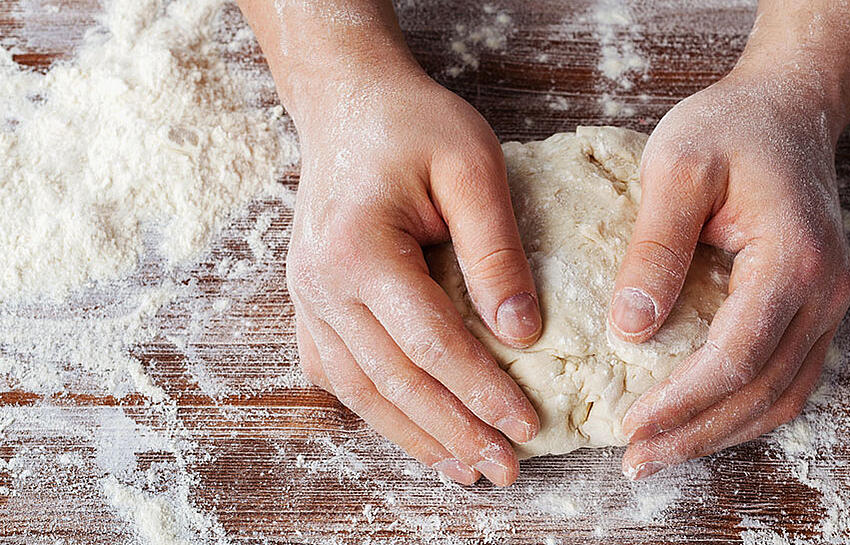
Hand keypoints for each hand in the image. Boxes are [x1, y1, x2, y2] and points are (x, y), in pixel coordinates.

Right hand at [287, 64, 541, 486]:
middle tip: (505, 470)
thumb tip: (521, 333)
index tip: (528, 425)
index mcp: (359, 249)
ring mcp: (307, 298)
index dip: (482, 391)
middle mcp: (321, 284)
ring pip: (361, 390)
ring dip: (415, 436)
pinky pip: (338, 374)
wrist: (348, 105)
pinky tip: (413, 433)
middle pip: (395, 380)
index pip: (431, 343)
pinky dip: (378, 411)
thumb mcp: (472, 167)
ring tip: (465, 469)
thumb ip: (496, 252)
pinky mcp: (310, 304)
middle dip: (455, 432)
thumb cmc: (414, 126)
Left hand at [611, 67, 849, 479]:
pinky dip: (740, 411)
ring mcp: (825, 305)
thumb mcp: (676, 168)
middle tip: (635, 459)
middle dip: (695, 434)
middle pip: (762, 392)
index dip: (682, 402)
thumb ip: (654, 249)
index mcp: (791, 260)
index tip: (630, 425)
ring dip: (718, 434)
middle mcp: (822, 293)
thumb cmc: (728, 129)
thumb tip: (630, 331)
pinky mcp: (811, 309)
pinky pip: (784, 379)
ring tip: (658, 454)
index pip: (737, 357)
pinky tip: (697, 421)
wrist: (783, 110)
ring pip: (780, 397)